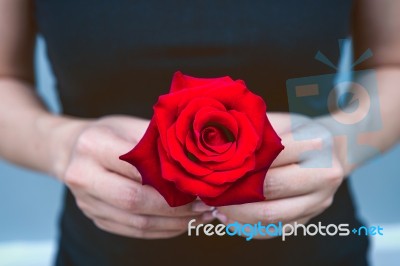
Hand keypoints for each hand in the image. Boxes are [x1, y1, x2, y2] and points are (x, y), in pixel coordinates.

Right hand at [52, 115, 213, 238]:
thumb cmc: (107, 133)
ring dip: (174, 223)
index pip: (136, 167)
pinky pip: (132, 231)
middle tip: (205, 206)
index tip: (199, 184)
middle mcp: (83, 176)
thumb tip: (196, 161)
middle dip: (176, 208)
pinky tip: (182, 223)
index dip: (171, 180)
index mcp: (93, 145)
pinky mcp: (95, 218)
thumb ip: (157, 140)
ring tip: (201, 217)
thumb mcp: (129, 125)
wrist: (70, 149)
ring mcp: (87, 202)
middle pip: (134, 201)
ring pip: (136, 222)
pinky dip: (161, 230)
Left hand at [215, 113, 344, 238]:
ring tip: (215, 208)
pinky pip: (274, 230)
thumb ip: (259, 129)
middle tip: (209, 191)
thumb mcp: (285, 122)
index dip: (240, 163)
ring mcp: (319, 202)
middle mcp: (324, 176)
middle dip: (235, 192)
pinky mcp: (309, 219)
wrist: (337, 150)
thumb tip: (219, 141)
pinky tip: (229, 219)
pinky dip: (248, 228)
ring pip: (271, 215)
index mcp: (317, 147)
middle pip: (271, 188)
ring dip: (237, 214)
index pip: (272, 157)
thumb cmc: (302, 133)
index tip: (213, 167)